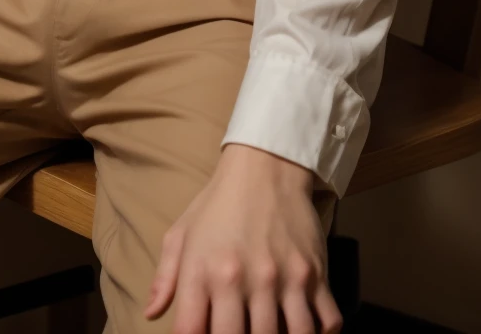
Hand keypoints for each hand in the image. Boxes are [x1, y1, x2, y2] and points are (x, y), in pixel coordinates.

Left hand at [144, 142, 341, 333]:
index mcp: (205, 272)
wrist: (265, 165)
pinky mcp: (314, 273)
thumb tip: (151, 314)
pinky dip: (321, 333)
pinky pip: (328, 323)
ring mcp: (283, 279)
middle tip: (240, 330)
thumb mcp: (182, 233)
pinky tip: (306, 328)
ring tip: (271, 330)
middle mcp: (244, 280)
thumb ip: (165, 277)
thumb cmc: (218, 203)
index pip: (192, 333)